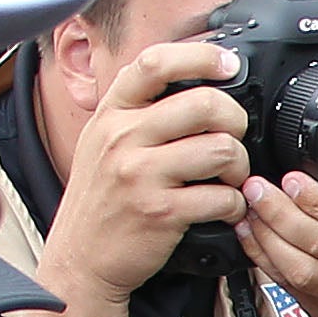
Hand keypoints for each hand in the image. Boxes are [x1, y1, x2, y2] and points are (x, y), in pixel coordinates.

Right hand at [49, 41, 250, 292]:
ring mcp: (140, 174)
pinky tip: (224, 208)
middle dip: (235, 119)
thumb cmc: (99, 200)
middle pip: (204, 104)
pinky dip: (234, 204)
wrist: (78, 259)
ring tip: (229, 177)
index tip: (228, 64)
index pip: (155, 63)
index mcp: (111, 113)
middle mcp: (122, 138)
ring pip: (221, 149)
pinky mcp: (160, 212)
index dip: (201, 57)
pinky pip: (221, 196)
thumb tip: (191, 81)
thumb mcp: (101, 141)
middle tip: (234, 136)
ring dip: (239, 165)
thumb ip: (136, 110)